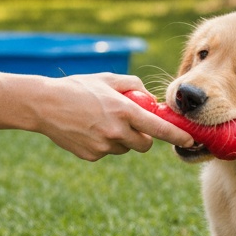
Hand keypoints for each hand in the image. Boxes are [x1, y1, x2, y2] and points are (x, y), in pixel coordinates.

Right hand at [33, 73, 193, 160]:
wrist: (44, 105)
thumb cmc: (78, 87)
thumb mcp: (108, 79)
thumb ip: (134, 85)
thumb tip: (150, 98)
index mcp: (124, 111)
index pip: (159, 129)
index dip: (178, 135)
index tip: (190, 139)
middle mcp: (116, 132)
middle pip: (145, 145)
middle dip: (145, 137)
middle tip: (134, 124)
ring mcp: (103, 146)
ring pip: (125, 148)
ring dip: (123, 139)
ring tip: (103, 122)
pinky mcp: (91, 156)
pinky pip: (107, 152)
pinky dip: (104, 143)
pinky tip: (89, 129)